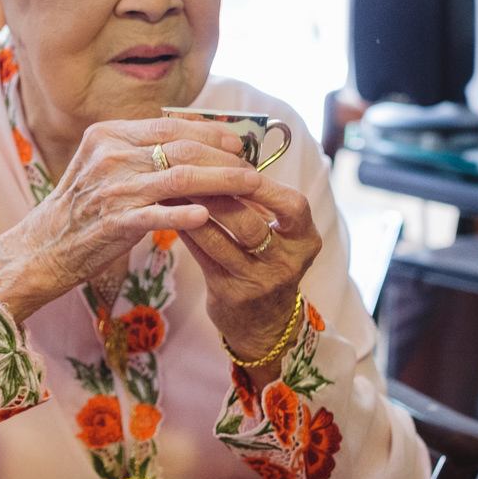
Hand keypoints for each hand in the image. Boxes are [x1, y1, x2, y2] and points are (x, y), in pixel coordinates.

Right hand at [0, 118, 261, 322]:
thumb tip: (190, 144)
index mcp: (107, 135)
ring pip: (179, 178)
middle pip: (181, 148)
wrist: (42, 249)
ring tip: (250, 187)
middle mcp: (109, 156)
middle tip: (252, 167)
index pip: (169, 126)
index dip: (209, 132)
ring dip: (221, 182)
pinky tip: (207, 216)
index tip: (238, 141)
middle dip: (224, 157)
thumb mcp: (105, 168)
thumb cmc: (81, 210)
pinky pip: (156, 216)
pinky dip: (184, 215)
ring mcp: (110, 189)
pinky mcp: (112, 223)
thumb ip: (140, 152)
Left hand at [178, 172, 321, 390]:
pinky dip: (186, 229)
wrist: (266, 325)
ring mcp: (258, 281)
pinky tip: (171, 211)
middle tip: (192, 167)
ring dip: (194, 208)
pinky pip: (203, 255)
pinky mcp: (229, 293)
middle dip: (217, 192)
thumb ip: (263, 203)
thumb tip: (228, 154)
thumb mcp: (281, 236)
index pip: (292, 206)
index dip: (265, 185)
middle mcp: (286, 262)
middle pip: (249, 222)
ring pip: (220, 238)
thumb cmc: (269, 264)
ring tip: (174, 184)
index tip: (238, 165)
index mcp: (305, 240)